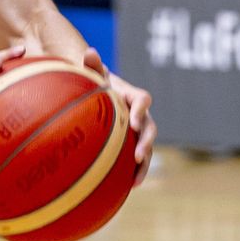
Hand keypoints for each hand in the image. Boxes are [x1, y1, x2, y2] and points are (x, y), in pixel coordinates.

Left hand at [81, 49, 156, 185]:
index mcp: (133, 96)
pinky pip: (137, 159)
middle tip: (139, 155)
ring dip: (144, 163)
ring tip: (136, 179)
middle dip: (147, 143)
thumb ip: (93, 66)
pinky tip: (127, 188)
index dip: (141, 111)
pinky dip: (135, 172)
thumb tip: (89, 51)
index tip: (134, 123)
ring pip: (147, 147)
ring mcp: (138, 131)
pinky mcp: (132, 144)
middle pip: (150, 128)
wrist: (99, 96)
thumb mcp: (94, 76)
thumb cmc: (96, 85)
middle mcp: (140, 114)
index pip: (143, 100)